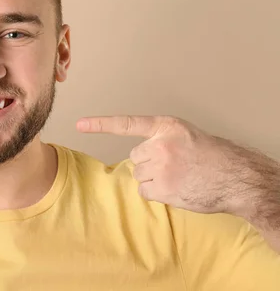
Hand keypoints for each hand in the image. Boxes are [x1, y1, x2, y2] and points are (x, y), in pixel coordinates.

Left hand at [76, 115, 278, 215]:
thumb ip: (161, 139)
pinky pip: (145, 191)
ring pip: (139, 175)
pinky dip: (157, 193)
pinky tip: (176, 188)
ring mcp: (160, 167)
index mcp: (165, 126)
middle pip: (135, 157)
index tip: (80, 123)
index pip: (127, 124)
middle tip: (175, 165)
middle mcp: (160, 144)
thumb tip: (138, 155)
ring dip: (154, 178)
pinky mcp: (162, 187)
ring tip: (179, 176)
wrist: (236, 177)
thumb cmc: (212, 156)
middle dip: (150, 163)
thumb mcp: (185, 135)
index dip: (101, 124)